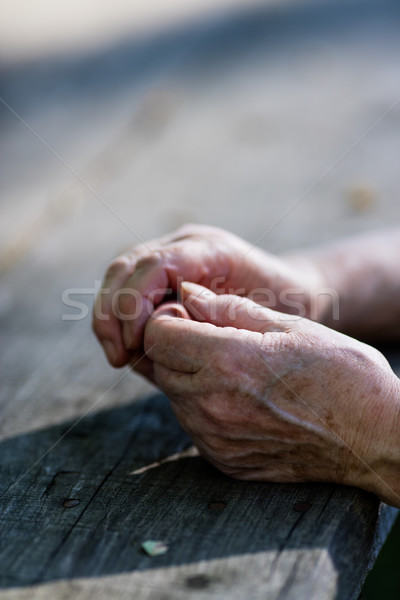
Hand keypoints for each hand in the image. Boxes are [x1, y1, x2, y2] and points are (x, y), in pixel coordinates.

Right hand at [92, 224, 323, 368]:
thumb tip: (156, 345)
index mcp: (210, 248)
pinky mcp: (165, 270)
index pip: (154, 266)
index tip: (134, 345)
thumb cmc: (283, 307)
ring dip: (109, 315)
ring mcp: (172, 251)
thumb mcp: (259, 318)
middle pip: (125, 266)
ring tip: (118, 355)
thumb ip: (210, 325)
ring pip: (119, 273)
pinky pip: (128, 286)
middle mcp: (185, 243)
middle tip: (119, 356)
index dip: (133, 305)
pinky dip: (118, 316)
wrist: (292, 289)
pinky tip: (126, 345)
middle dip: (112, 313)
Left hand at [144, 282, 399, 506]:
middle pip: (160, 365)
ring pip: (174, 396)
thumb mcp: (291, 327)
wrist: (373, 437)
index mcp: (228, 362)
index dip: (169, 319)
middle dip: (177, 346)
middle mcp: (212, 405)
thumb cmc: (342, 373)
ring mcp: (215, 438)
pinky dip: (205, 407)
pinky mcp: (222, 460)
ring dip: (190, 377)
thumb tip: (188, 293)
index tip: (192, 315)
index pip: (158, 335)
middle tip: (215, 340)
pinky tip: (243, 401)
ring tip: (235, 371)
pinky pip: (193, 425)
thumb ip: (230, 309)